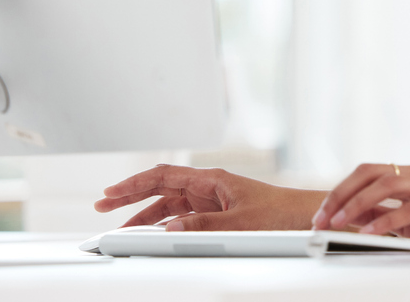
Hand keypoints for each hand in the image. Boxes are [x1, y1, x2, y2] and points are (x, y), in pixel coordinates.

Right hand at [94, 164, 325, 230]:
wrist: (307, 218)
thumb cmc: (281, 214)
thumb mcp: (241, 223)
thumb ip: (204, 227)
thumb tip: (170, 229)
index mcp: (212, 180)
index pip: (163, 176)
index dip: (133, 185)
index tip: (109, 194)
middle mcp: (210, 187)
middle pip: (161, 187)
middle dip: (130, 196)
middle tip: (102, 206)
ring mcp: (213, 200)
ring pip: (170, 204)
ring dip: (146, 213)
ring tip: (122, 227)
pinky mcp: (220, 214)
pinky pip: (184, 216)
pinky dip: (165, 224)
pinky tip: (154, 234)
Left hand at [311, 163, 409, 249]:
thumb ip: (388, 216)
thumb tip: (355, 221)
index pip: (366, 173)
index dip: (340, 191)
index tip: (321, 214)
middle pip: (369, 174)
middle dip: (341, 195)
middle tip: (321, 218)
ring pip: (386, 186)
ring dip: (357, 205)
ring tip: (338, 223)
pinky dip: (387, 221)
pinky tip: (371, 233)